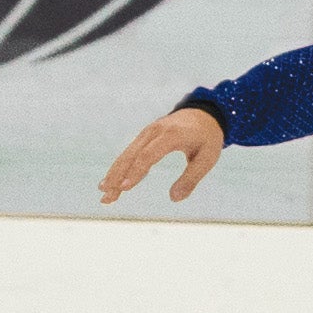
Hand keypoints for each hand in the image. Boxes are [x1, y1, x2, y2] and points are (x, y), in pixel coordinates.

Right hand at [99, 107, 223, 204]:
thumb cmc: (207, 139)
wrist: (204, 114)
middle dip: (118, 176)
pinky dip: (119, 168)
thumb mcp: (207, 159)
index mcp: (172, 135)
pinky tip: (111, 183)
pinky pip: (129, 153)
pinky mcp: (144, 136)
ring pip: (126, 155)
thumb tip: (174, 198)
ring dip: (114, 175)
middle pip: (131, 155)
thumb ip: (192, 178)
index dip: (136, 171)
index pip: (149, 154)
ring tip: (104, 196)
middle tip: (107, 197)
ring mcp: (147, 132)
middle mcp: (155, 131)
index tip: (125, 188)